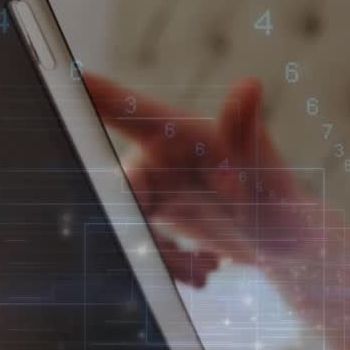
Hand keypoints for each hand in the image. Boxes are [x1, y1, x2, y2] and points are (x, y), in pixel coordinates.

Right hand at [85, 75, 312, 284]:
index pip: (126, 109)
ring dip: (162, 255)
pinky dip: (169, 265)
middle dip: (140, 226)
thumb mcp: (261, 172)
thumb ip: (244, 131)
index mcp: (179, 133)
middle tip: (174, 254)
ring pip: (129, 223)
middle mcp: (161, 156)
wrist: (289, 247)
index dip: (89, 94)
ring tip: (206, 266)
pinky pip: (141, 243)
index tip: (61, 77)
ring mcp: (158, 187)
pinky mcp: (160, 217)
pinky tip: (204, 272)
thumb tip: (249, 85)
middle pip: (119, 187)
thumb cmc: (280, 200)